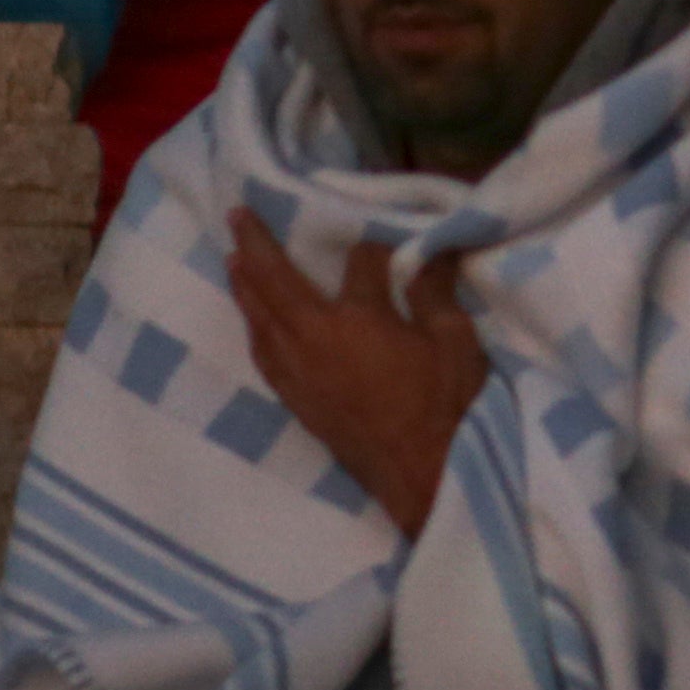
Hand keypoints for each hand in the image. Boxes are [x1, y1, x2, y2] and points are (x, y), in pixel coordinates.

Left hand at [227, 210, 485, 537]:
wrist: (422, 472)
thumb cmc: (446, 403)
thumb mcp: (455, 341)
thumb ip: (435, 295)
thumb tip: (433, 251)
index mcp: (359, 318)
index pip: (358, 263)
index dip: (370, 245)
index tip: (383, 234)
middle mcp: (315, 339)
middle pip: (278, 284)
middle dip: (258, 247)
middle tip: (237, 217)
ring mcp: (299, 371)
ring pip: (260, 319)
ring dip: (245, 286)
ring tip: (234, 260)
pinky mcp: (296, 399)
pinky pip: (262, 352)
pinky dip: (254, 327)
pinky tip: (253, 320)